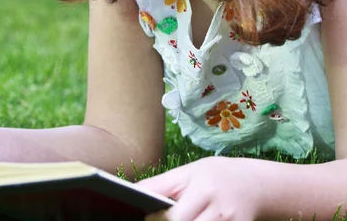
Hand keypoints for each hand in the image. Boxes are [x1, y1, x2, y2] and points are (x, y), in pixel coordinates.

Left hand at [137, 156, 267, 220]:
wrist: (256, 186)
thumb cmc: (216, 176)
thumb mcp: (188, 172)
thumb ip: (160, 184)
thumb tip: (133, 191)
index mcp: (204, 190)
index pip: (174, 217)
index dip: (157, 220)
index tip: (150, 217)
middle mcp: (220, 212)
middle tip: (162, 219)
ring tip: (181, 217)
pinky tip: (194, 220)